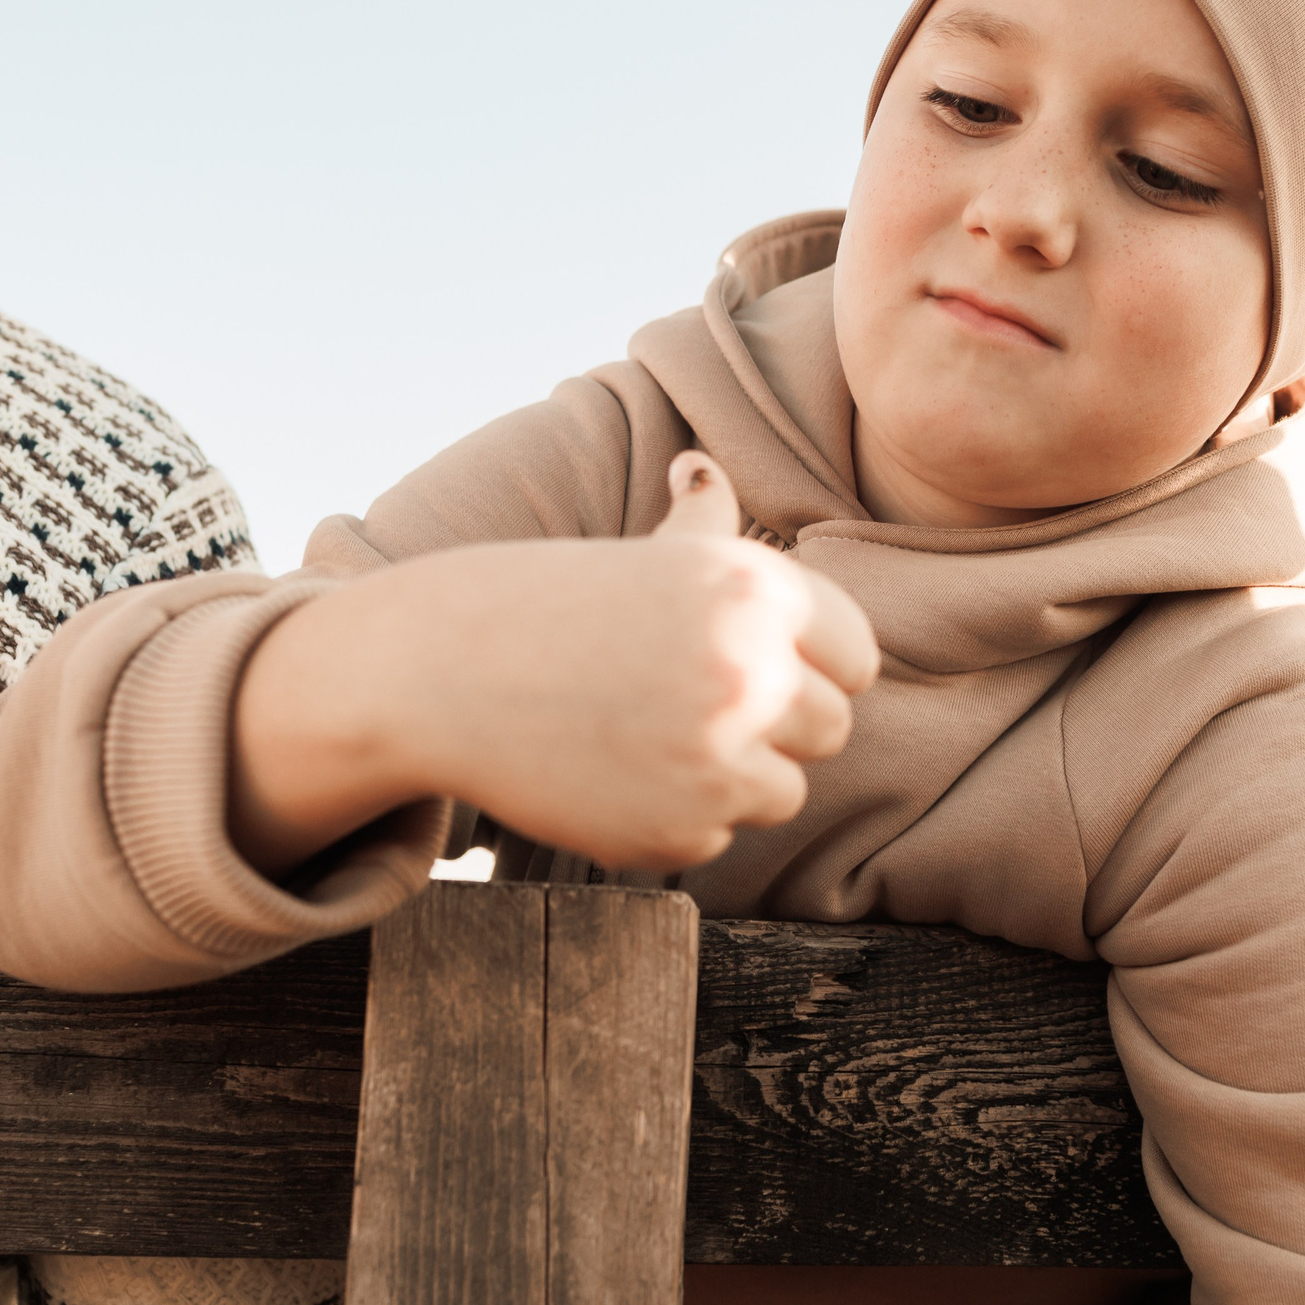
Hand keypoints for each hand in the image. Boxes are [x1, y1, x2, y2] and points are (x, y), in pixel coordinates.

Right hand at [230, 452, 879, 874]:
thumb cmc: (556, 604)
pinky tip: (613, 774)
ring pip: (782, 791)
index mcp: (759, 593)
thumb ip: (704, 523)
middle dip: (773, 724)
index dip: (810, 667)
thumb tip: (702, 468)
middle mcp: (751, 672)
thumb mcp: (645, 557)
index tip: (755, 665)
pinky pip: (717, 837)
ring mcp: (718, 759)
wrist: (447, 670)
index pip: (858, 661)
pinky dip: (673, 818)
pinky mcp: (680, 830)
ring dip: (730, 776)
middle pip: (830, 730)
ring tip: (650, 736)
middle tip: (689, 704)